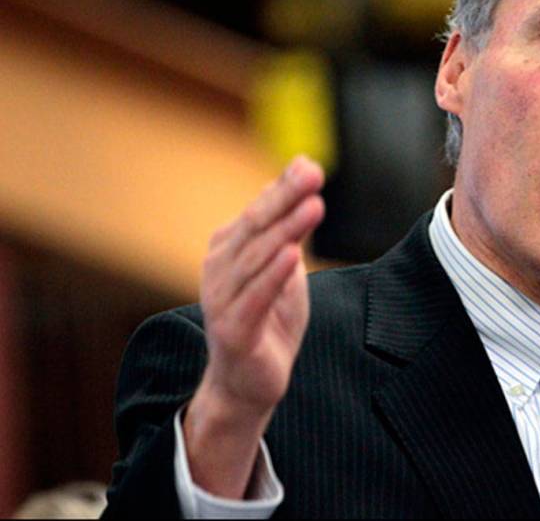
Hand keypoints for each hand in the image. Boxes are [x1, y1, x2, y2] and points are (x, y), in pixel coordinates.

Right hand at [184, 155, 324, 496]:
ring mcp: (223, 300)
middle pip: (255, 228)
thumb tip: (301, 164)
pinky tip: (292, 255)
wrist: (248, 382)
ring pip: (256, 259)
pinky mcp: (234, 331)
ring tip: (313, 207)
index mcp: (229, 249)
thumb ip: (289, 219)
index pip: (260, 211)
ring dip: (285, 231)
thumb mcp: (285, 263)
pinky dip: (272, 276)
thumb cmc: (268, 317)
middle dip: (285, 199)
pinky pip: (254, 299)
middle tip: (313, 176)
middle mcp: (219, 269)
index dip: (285, 188)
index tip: (312, 166)